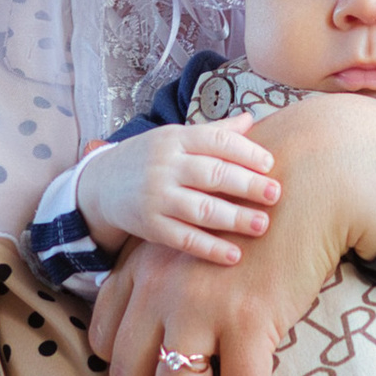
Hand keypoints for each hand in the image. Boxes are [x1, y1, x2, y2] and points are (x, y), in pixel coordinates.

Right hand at [78, 116, 279, 266]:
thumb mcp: (176, 138)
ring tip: (262, 225)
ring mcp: (156, 197)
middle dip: (246, 185)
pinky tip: (234, 255)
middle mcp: (165, 166)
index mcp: (176, 139)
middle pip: (212, 174)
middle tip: (274, 194)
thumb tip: (251, 119)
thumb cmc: (150, 159)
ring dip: (234, 218)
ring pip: (201, 210)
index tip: (270, 164)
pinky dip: (210, 248)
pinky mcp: (150, 227)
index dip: (245, 151)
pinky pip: (184, 239)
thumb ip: (214, 132)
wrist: (100, 185)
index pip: (216, 141)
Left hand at [91, 90, 375, 375]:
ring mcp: (199, 306)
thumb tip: (166, 327)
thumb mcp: (187, 233)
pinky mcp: (248, 321)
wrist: (307, 182)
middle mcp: (156, 288)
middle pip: (129, 375)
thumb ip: (162, 272)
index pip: (104, 339)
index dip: (129, 373)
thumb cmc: (253, 210)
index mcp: (138, 266)